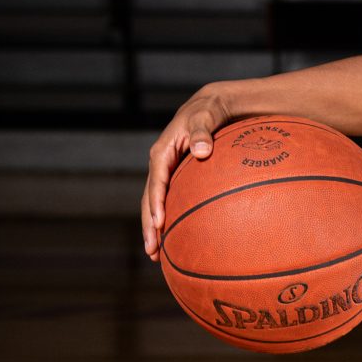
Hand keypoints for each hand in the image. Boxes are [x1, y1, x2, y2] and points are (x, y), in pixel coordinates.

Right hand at [142, 89, 231, 257]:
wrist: (211, 106)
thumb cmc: (209, 110)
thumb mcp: (206, 115)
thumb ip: (203, 130)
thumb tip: (202, 151)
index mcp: (162, 151)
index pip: (156, 181)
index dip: (156, 202)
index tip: (159, 223)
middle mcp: (160, 164)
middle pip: (150, 199)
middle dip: (149, 226)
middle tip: (152, 251)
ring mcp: (166, 172)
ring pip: (155, 205)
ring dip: (154, 230)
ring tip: (155, 256)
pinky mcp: (176, 178)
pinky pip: (169, 202)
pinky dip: (168, 221)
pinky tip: (174, 240)